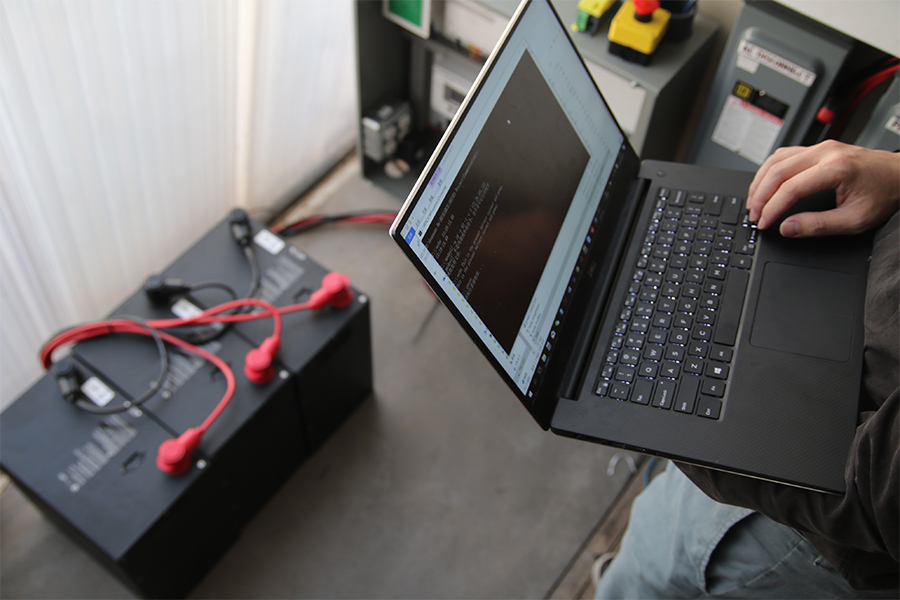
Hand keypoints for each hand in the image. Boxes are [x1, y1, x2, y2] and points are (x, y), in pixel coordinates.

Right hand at [746, 140, 899, 236]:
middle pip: (778, 170)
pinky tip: (765, 184)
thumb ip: (818, 225)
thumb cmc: (884, 194)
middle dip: (761, 196)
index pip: (791, 188)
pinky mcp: (819, 148)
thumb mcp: (855, 219)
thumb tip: (788, 228)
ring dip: (761, 181)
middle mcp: (826, 153)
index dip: (773, 208)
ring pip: (777, 159)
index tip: (764, 223)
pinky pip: (785, 154)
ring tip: (755, 202)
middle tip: (755, 215)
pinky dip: (769, 170)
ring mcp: (821, 148)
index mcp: (836, 168)